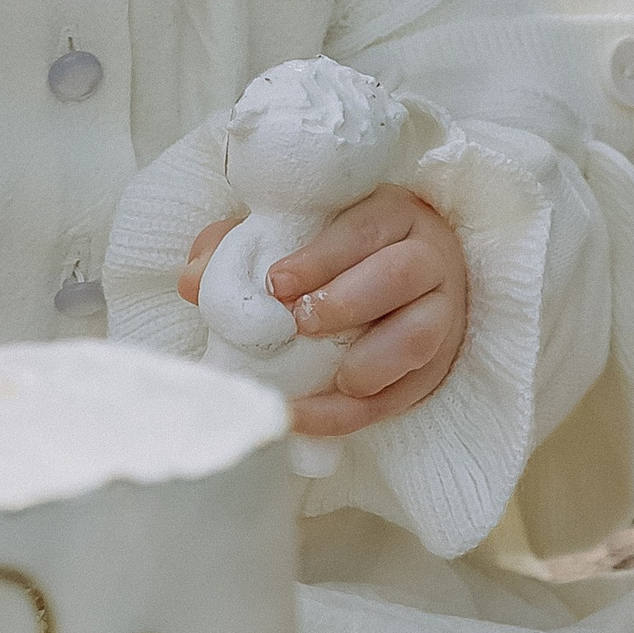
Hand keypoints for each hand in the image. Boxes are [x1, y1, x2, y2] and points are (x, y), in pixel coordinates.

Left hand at [180, 186, 467, 433]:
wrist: (395, 286)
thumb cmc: (331, 254)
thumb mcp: (290, 236)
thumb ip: (238, 247)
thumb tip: (192, 281)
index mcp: (390, 215)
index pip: (365, 227)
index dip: (322, 256)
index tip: (277, 282)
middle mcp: (427, 258)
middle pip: (401, 275)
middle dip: (347, 301)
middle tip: (300, 323)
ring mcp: (441, 313)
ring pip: (418, 336)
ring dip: (371, 360)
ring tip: (330, 377)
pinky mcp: (436, 364)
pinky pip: (405, 393)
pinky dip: (357, 411)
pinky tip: (311, 417)